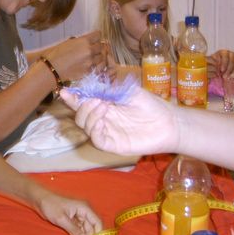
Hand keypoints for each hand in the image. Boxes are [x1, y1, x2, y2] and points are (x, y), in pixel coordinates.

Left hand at [35, 192, 102, 234]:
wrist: (39, 200)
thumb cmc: (50, 205)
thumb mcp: (62, 219)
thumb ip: (74, 230)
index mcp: (84, 208)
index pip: (97, 222)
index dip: (99, 234)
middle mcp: (83, 212)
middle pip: (90, 229)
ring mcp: (77, 217)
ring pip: (83, 232)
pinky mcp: (71, 221)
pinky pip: (76, 231)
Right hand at [46, 31, 105, 81]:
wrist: (51, 69)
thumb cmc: (56, 54)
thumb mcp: (68, 42)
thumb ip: (80, 41)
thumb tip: (86, 40)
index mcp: (84, 41)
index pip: (98, 35)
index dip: (96, 36)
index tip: (94, 38)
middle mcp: (89, 50)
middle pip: (102, 46)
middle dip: (98, 47)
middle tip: (93, 48)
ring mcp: (90, 62)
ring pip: (102, 58)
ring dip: (97, 57)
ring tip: (91, 58)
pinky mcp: (88, 72)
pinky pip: (96, 67)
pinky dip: (94, 66)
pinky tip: (87, 65)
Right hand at [60, 87, 179, 156]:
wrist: (169, 121)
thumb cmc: (150, 105)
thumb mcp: (126, 92)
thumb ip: (106, 91)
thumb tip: (88, 89)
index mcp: (105, 106)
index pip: (83, 104)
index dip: (72, 99)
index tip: (64, 92)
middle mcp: (103, 120)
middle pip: (81, 117)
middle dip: (82, 107)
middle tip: (96, 100)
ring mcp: (108, 133)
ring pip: (86, 128)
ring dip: (89, 116)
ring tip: (103, 107)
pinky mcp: (115, 145)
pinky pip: (97, 140)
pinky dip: (95, 130)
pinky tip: (102, 121)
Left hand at [207, 49, 233, 77]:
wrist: (220, 66)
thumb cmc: (214, 63)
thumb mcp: (210, 62)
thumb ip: (209, 63)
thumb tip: (208, 66)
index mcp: (223, 52)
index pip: (225, 56)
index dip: (224, 63)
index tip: (221, 70)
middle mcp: (230, 54)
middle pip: (231, 61)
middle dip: (228, 69)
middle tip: (224, 76)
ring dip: (233, 72)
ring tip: (229, 77)